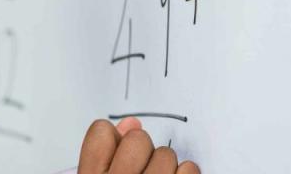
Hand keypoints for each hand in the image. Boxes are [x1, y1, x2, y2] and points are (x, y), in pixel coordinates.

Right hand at [77, 118, 199, 173]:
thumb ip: (106, 156)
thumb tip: (131, 123)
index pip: (101, 132)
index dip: (114, 139)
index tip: (119, 151)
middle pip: (137, 139)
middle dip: (143, 151)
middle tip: (141, 170)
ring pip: (166, 154)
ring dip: (166, 167)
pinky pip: (189, 169)